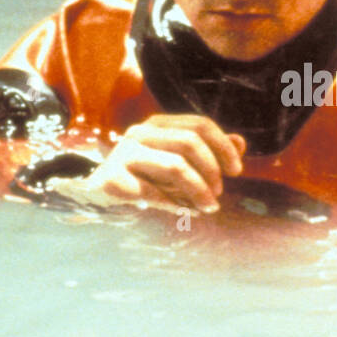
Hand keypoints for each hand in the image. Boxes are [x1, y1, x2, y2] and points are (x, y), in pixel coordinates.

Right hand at [45, 114, 245, 213]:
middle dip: (212, 170)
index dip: (223, 146)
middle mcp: (139, 133)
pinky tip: (185, 212)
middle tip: (218, 193)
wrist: (94, 197)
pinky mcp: (112, 179)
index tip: (236, 171)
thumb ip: (209, 153)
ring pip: (175, 165)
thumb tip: (241, 143)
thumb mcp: (178, 164)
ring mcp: (123, 154)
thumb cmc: (143, 179)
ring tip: (209, 206)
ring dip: (199, 189)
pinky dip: (175, 204)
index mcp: (157, 124)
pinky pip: (154, 192)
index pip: (199, 125)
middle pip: (190, 143)